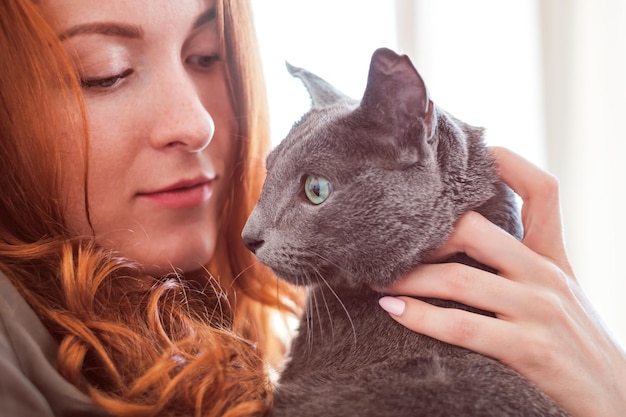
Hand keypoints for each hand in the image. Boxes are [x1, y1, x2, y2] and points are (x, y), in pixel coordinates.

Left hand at [378, 146, 625, 416]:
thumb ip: (524, 262)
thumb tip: (467, 238)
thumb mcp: (559, 292)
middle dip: (422, 235)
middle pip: (474, 230)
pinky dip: (420, 317)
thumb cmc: (576, 343)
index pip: (542, 191)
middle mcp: (545, 276)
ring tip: (374, 278)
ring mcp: (538, 310)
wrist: (615, 399)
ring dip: (407, 277)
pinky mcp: (530, 349)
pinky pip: (462, 327)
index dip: (507, 162)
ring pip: (457, 279)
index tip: (469, 153)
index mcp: (552, 257)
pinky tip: (393, 309)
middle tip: (385, 243)